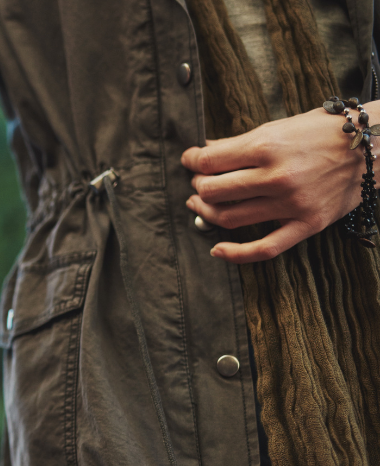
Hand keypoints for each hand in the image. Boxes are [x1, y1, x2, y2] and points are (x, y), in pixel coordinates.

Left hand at [181, 104, 370, 262]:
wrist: (375, 145)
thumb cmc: (325, 132)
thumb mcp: (280, 126)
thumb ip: (240, 142)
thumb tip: (205, 151)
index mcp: (268, 146)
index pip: (210, 161)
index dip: (192, 161)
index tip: (190, 161)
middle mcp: (277, 176)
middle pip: (214, 191)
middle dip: (198, 186)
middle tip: (198, 182)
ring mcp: (292, 203)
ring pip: (230, 218)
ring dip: (206, 213)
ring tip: (201, 205)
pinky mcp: (307, 224)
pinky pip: (264, 248)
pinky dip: (235, 254)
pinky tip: (217, 250)